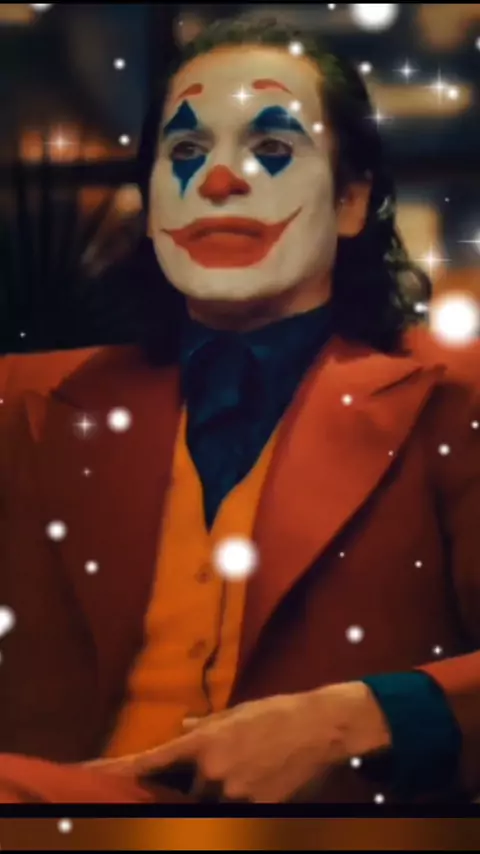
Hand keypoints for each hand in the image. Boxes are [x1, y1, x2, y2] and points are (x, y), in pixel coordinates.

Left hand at [112, 683, 390, 802]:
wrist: (319, 727)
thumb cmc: (277, 713)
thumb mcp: (236, 713)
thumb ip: (206, 727)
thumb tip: (183, 729)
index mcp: (201, 743)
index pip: (147, 763)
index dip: (115, 771)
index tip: (87, 775)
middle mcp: (210, 772)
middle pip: (185, 793)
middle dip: (197, 785)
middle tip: (231, 764)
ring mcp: (232, 794)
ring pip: (211, 805)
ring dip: (223, 792)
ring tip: (254, 767)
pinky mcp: (256, 810)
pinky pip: (236, 812)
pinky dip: (244, 800)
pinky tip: (265, 778)